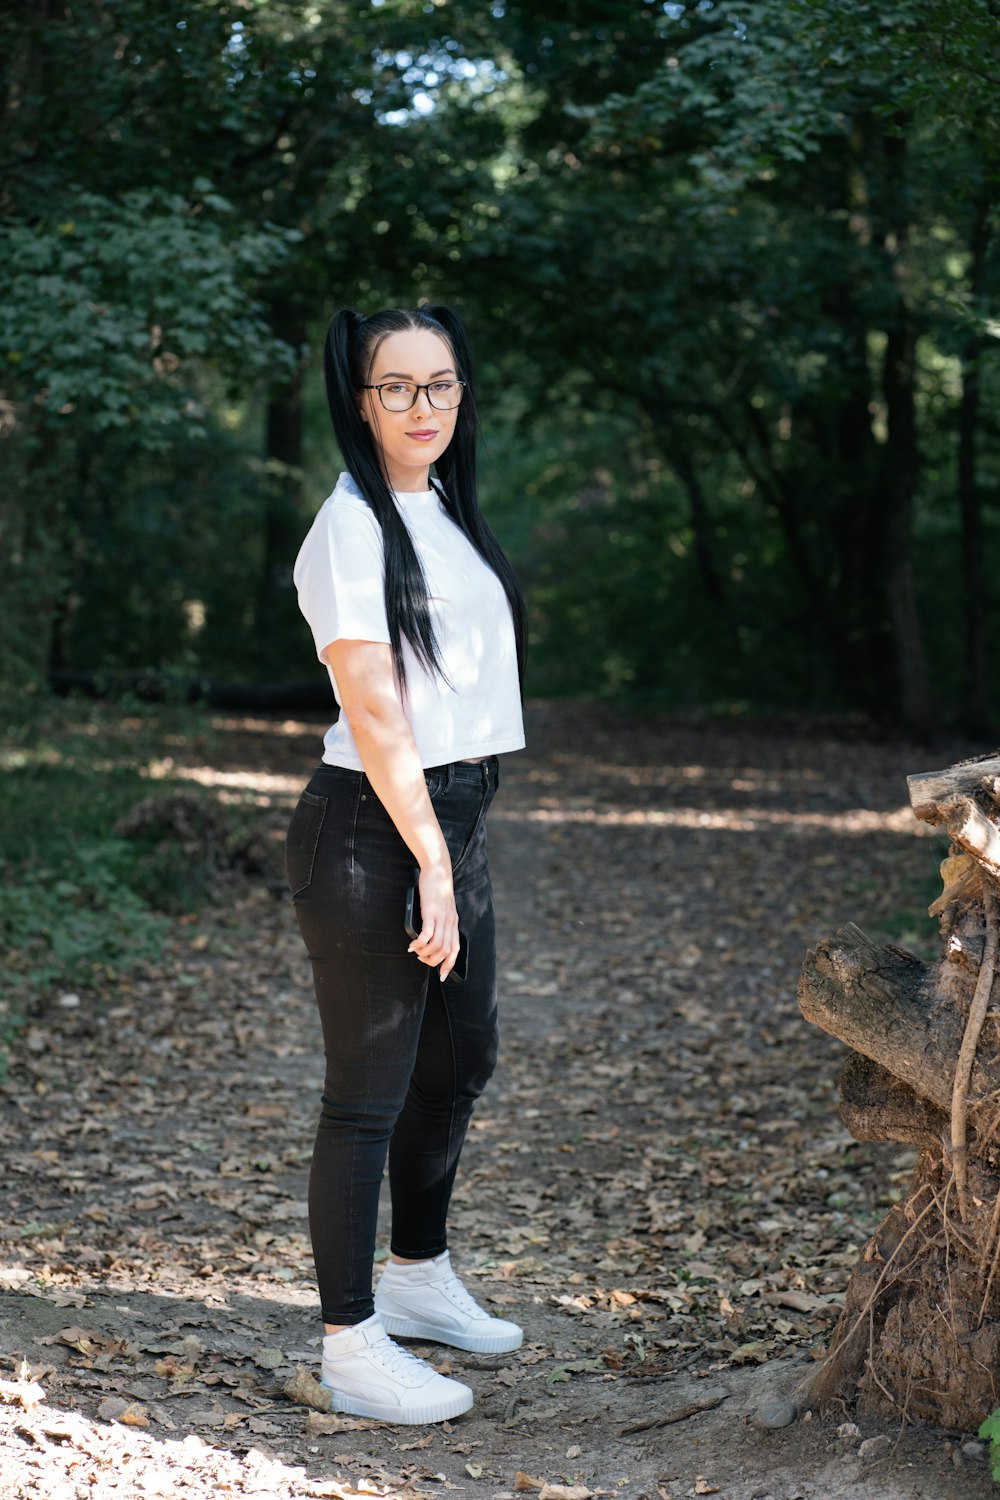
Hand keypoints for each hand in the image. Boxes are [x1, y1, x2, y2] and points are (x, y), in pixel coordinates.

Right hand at [407, 862, 459, 981]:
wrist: (438, 870)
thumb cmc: (436, 888)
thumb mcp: (441, 907)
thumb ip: (439, 920)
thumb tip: (429, 936)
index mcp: (453, 923)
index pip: (455, 950)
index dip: (449, 965)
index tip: (442, 976)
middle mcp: (450, 922)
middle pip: (445, 951)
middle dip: (432, 961)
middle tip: (421, 957)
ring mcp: (442, 918)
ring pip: (437, 946)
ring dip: (425, 953)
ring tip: (415, 951)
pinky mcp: (431, 912)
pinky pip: (427, 935)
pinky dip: (419, 943)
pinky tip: (412, 944)